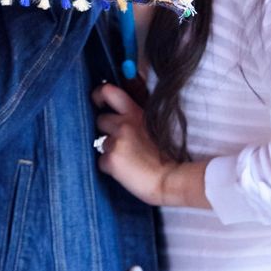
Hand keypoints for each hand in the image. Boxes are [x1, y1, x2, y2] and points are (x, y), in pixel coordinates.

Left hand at [92, 83, 173, 205]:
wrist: (172, 178)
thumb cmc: (168, 154)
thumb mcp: (155, 125)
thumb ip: (137, 118)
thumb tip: (122, 117)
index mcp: (135, 113)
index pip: (108, 92)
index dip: (99, 94)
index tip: (99, 101)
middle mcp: (123, 124)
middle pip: (100, 119)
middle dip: (106, 128)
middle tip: (119, 139)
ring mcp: (116, 141)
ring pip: (101, 142)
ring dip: (110, 149)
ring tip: (127, 158)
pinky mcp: (111, 160)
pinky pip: (101, 162)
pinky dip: (109, 166)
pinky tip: (124, 170)